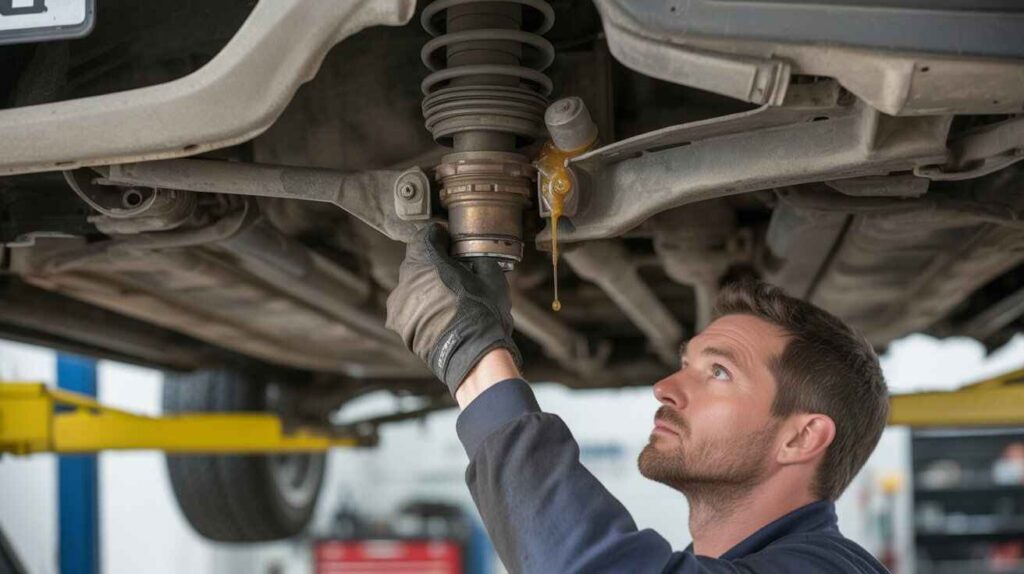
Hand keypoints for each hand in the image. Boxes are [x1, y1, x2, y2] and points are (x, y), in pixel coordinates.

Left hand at [385, 223, 521, 396]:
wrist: (471, 354)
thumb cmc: (483, 314)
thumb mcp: (492, 277)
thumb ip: (478, 258)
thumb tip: (474, 255)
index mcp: (427, 259)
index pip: (426, 234)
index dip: (440, 237)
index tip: (450, 244)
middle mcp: (406, 277)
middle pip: (417, 259)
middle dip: (433, 262)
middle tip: (453, 272)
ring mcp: (399, 301)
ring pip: (411, 284)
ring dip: (426, 286)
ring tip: (447, 299)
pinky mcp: (397, 322)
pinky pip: (408, 306)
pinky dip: (420, 307)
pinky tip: (439, 315)